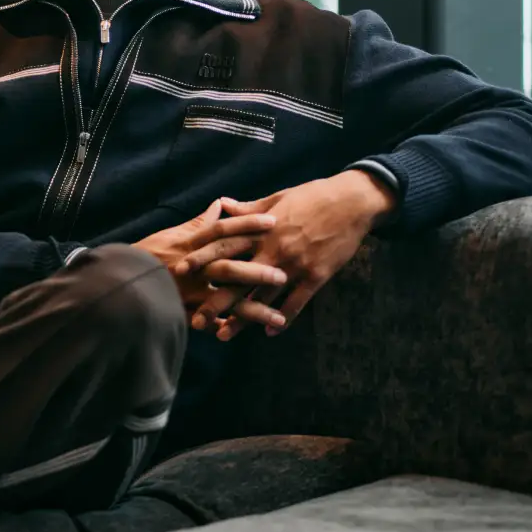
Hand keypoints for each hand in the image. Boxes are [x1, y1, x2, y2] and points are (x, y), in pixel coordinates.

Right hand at [136, 199, 290, 328]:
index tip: (273, 220)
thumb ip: (200, 222)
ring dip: (253, 310)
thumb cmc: (147, 253)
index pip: (223, 229)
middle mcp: (193, 267)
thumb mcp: (174, 233)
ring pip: (225, 301)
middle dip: (257, 271)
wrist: (120, 278)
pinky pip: (208, 322)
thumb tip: (220, 204)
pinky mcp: (183, 310)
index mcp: (191, 244)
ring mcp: (189, 291)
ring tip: (278, 319)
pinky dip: (224, 328)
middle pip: (229, 267)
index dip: (248, 223)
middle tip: (283, 273)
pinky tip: (244, 335)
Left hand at [193, 170, 396, 340]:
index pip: (225, 245)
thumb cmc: (313, 196)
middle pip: (238, 278)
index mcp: (261, 229)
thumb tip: (221, 204)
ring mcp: (294, 264)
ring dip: (243, 317)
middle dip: (215, 299)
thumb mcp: (277, 198)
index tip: (179, 271)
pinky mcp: (316, 276)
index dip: (201, 259)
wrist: (351, 202)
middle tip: (194, 318)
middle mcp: (273, 248)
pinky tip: (269, 332)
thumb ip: (248, 209)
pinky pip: (297, 302)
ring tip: (223, 335)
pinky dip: (282, 318)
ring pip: (263, 295)